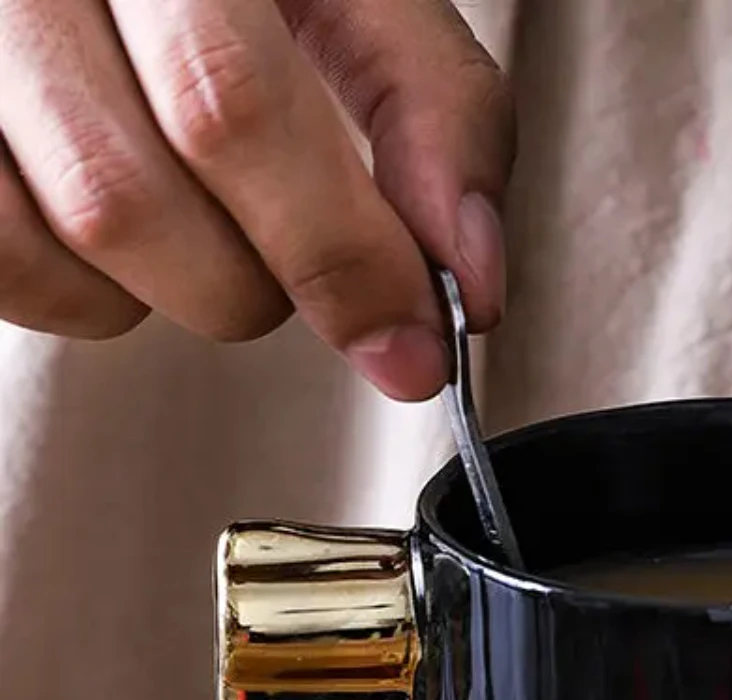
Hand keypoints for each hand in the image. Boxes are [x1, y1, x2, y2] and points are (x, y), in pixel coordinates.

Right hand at [0, 0, 512, 398]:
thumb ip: (432, 115)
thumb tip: (470, 286)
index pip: (229, 106)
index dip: (336, 252)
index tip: (416, 345)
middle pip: (129, 197)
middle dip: (254, 283)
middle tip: (298, 262)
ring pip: (65, 241)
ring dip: (175, 289)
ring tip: (209, 222)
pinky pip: (6, 266)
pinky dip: (87, 293)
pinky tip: (126, 238)